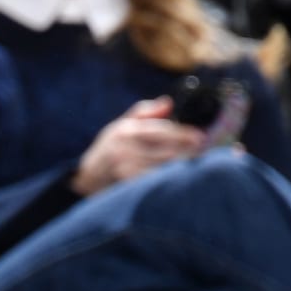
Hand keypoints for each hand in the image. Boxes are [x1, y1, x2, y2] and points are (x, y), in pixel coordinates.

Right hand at [71, 97, 204, 196]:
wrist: (84, 179)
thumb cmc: (106, 151)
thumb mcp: (120, 125)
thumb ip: (145, 112)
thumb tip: (168, 103)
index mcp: (126, 131)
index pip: (161, 131)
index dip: (183, 134)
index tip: (200, 137)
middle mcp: (125, 150)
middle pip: (165, 151)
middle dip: (188, 152)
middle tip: (207, 152)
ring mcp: (124, 170)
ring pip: (161, 169)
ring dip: (181, 168)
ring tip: (198, 167)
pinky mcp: (125, 187)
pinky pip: (152, 184)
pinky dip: (167, 181)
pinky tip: (179, 181)